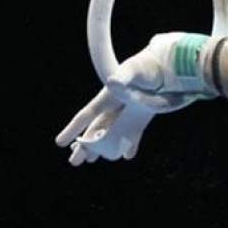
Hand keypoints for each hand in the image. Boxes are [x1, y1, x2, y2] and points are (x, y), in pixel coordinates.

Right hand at [55, 33, 215, 164]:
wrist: (167, 65)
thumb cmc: (146, 66)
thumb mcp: (133, 70)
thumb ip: (124, 77)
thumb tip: (114, 82)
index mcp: (108, 97)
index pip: (87, 115)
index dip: (73, 128)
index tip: (60, 142)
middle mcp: (115, 106)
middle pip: (97, 129)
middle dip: (85, 145)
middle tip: (74, 162)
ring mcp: (129, 112)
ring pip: (112, 134)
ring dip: (104, 148)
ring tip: (93, 160)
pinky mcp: (143, 115)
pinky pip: (134, 132)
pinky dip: (131, 144)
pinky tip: (128, 155)